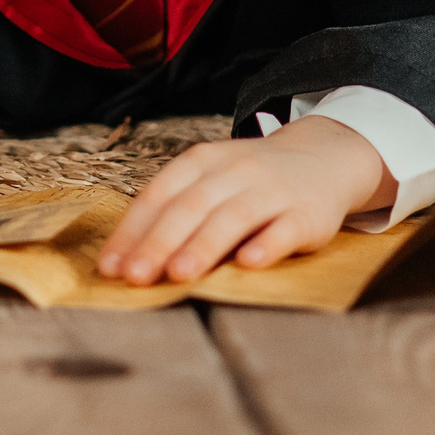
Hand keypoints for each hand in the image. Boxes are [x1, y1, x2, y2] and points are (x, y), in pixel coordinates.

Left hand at [98, 117, 393, 284]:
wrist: (324, 157)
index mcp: (203, 161)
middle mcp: (235, 171)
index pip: (160, 194)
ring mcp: (272, 190)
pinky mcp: (307, 213)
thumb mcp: (211, 178)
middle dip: (159, 243)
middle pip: (191, 207)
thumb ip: (175, 210)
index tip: (111, 267)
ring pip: (233, 217)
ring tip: (179, 275)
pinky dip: (266, 245)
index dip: (134, 231)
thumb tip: (126, 258)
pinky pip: (284, 229)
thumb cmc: (252, 179)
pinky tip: (248, 264)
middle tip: (136, 277)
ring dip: (203, 246)